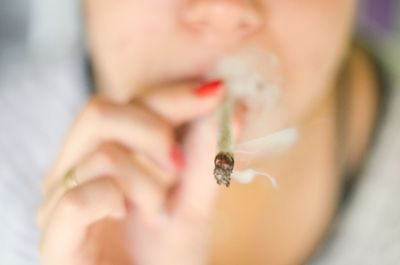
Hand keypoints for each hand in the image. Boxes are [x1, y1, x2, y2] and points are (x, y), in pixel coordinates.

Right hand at [37, 82, 224, 264]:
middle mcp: (74, 169)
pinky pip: (79, 199)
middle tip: (178, 166)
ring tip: (160, 212)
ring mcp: (57, 202)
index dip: (171, 94)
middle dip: (153, 131)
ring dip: (147, 185)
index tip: (216, 92)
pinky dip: (114, 204)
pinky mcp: (54, 239)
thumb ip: (208, 153)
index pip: (128, 103)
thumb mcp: (195, 198)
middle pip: (99, 112)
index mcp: (103, 153)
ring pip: (100, 156)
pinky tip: (125, 218)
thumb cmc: (169, 253)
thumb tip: (230, 102)